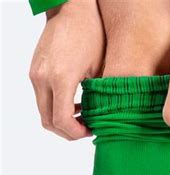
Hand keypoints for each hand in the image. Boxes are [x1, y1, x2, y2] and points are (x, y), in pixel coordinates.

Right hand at [29, 0, 104, 139]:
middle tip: (88, 130)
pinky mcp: (35, 71)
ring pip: (44, 112)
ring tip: (84, 119)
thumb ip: (97, 97)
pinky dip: (57, 108)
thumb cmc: (90, 34)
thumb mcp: (100, 69)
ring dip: (62, 121)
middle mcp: (42, 78)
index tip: (91, 132)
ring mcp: (35, 75)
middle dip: (68, 132)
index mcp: (61, 79)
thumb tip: (101, 120)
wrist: (70, 8)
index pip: (62, 121)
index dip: (76, 133)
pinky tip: (77, 105)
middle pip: (48, 122)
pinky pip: (43, 99)